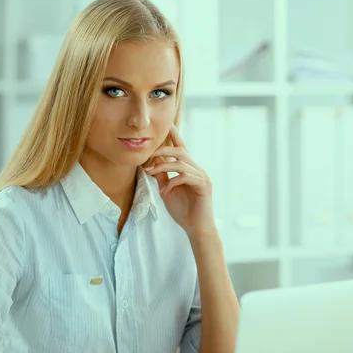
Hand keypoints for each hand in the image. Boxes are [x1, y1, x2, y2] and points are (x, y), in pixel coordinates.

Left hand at [145, 125, 216, 239]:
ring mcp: (202, 177)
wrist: (196, 228)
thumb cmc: (183, 210)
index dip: (175, 135)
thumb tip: (154, 161)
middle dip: (163, 149)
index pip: (181, 148)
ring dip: (163, 166)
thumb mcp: (167, 190)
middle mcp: (197, 170)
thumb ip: (162, 176)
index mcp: (189, 169)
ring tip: (150, 172)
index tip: (167, 124)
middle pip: (180, 151)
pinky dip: (173, 181)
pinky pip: (186, 176)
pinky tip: (165, 189)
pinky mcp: (204, 186)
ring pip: (181, 163)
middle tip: (149, 152)